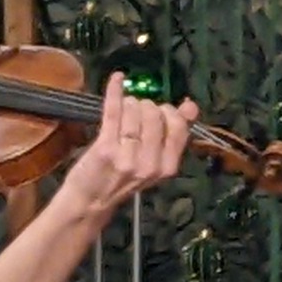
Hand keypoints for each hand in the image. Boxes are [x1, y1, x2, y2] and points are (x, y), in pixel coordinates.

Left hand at [49, 74, 197, 225]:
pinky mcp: (105, 148)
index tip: (158, 112)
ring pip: (135, 111)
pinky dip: (114, 91)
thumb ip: (173, 136)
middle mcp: (150, 163)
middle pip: (155, 115)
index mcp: (168, 167)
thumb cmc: (122, 180)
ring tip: (123, 110)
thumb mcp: (154, 163)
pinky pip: (113, 111)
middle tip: (135, 113)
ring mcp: (128, 156)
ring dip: (128, 103)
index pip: (178, 126)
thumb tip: (191, 106)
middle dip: (146, 106)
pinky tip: (116, 79)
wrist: (90, 202)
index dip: (168, 112)